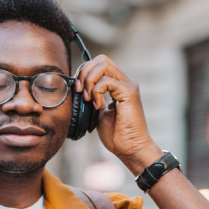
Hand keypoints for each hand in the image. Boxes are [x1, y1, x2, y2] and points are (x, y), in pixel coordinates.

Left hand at [75, 55, 162, 173]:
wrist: (130, 149)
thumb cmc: (117, 135)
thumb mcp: (99, 113)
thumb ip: (92, 98)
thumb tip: (78, 90)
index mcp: (118, 84)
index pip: (99, 63)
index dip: (84, 72)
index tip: (77, 90)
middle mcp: (125, 81)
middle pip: (101, 59)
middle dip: (84, 72)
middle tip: (79, 91)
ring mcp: (128, 85)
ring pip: (103, 65)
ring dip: (89, 80)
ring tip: (87, 98)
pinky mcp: (129, 92)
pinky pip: (106, 81)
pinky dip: (96, 92)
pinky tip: (97, 106)